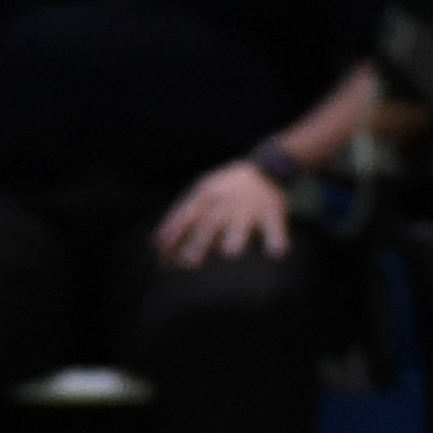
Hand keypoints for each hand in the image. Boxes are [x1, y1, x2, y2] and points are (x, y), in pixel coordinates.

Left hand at [154, 157, 289, 266]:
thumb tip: (156, 248)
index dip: (172, 235)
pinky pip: (275, 228)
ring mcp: (249, 207)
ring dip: (236, 237)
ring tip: (230, 254)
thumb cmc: (225, 189)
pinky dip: (277, 240)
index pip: (185, 216)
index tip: (161, 257)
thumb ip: (183, 218)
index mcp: (205, 196)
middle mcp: (225, 201)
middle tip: (188, 265)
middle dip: (198, 244)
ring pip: (241, 224)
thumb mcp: (202, 194)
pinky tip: (275, 254)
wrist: (267, 168)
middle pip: (210, 223)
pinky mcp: (272, 213)